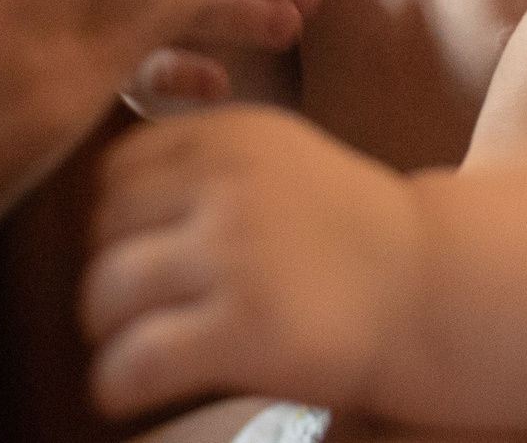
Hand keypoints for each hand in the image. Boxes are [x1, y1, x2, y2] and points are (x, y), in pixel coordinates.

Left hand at [83, 107, 420, 420]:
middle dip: (108, 274)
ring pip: (107, 293)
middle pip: (103, 231)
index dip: (117, 220)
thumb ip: (202, 162)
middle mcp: (229, 186)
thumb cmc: (343, 231)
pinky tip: (127, 390)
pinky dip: (116, 382)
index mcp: (234, 136)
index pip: (116, 171)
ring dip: (107, 331)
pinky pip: (134, 359)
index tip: (142, 251)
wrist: (430, 286)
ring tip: (131, 347)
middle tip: (132, 309)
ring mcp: (236, 255)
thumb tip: (95, 200)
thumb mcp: (278, 157)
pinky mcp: (242, 329)